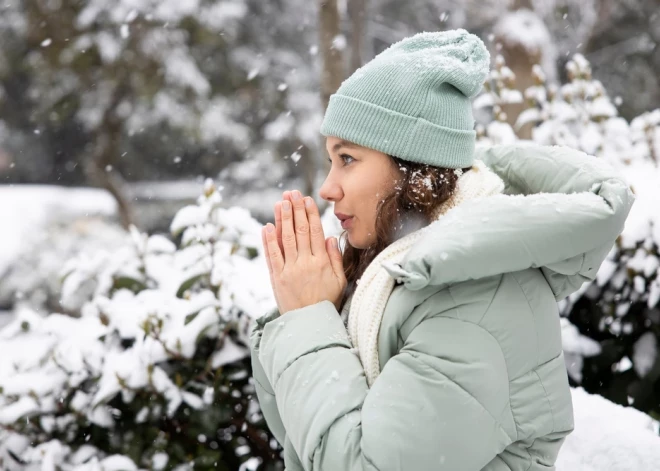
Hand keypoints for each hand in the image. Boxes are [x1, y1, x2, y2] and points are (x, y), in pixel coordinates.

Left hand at [262, 190, 345, 314]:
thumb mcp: (340, 281)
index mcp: (322, 262)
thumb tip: (330, 237)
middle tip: (292, 193)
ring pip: (285, 239)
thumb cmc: (326, 302)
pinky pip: (272, 256)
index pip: (315, 231)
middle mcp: (305, 263)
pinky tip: (267, 226)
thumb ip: (335, 259)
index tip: (307, 199)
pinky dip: (269, 240)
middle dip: (295, 210)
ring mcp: (289, 270)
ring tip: (280, 202)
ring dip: (282, 219)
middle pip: (299, 230)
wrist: (309, 324)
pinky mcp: (277, 278)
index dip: (311, 213)